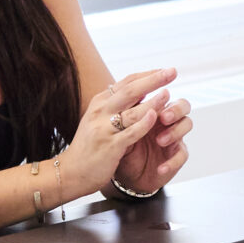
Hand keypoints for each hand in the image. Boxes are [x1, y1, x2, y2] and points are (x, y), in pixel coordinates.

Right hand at [54, 69, 171, 199]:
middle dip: (153, 80)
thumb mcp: (99, 119)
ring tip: (168, 94)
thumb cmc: (89, 145)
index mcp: (100, 102)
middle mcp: (100, 111)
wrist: (71, 172)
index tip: (165, 70)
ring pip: (132, 110)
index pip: (126, 82)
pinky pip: (130, 132)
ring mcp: (104, 128)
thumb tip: (141, 90)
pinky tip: (154, 117)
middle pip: (130, 90)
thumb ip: (117, 106)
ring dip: (152, 101)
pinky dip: (143, 124)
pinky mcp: (110, 146)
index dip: (148, 75)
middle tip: (172, 72)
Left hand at [114, 83, 192, 195]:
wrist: (124, 173)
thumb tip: (116, 91)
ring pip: (186, 125)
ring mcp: (173, 137)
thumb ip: (123, 112)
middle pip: (182, 105)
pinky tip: (161, 168)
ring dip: (175, 132)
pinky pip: (181, 156)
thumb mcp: (119, 128)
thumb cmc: (123, 145)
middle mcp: (166, 121)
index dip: (164, 93)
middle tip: (164, 117)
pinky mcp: (175, 156)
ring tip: (160, 141)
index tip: (157, 93)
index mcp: (153, 110)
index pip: (164, 95)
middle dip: (175, 109)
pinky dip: (172, 162)